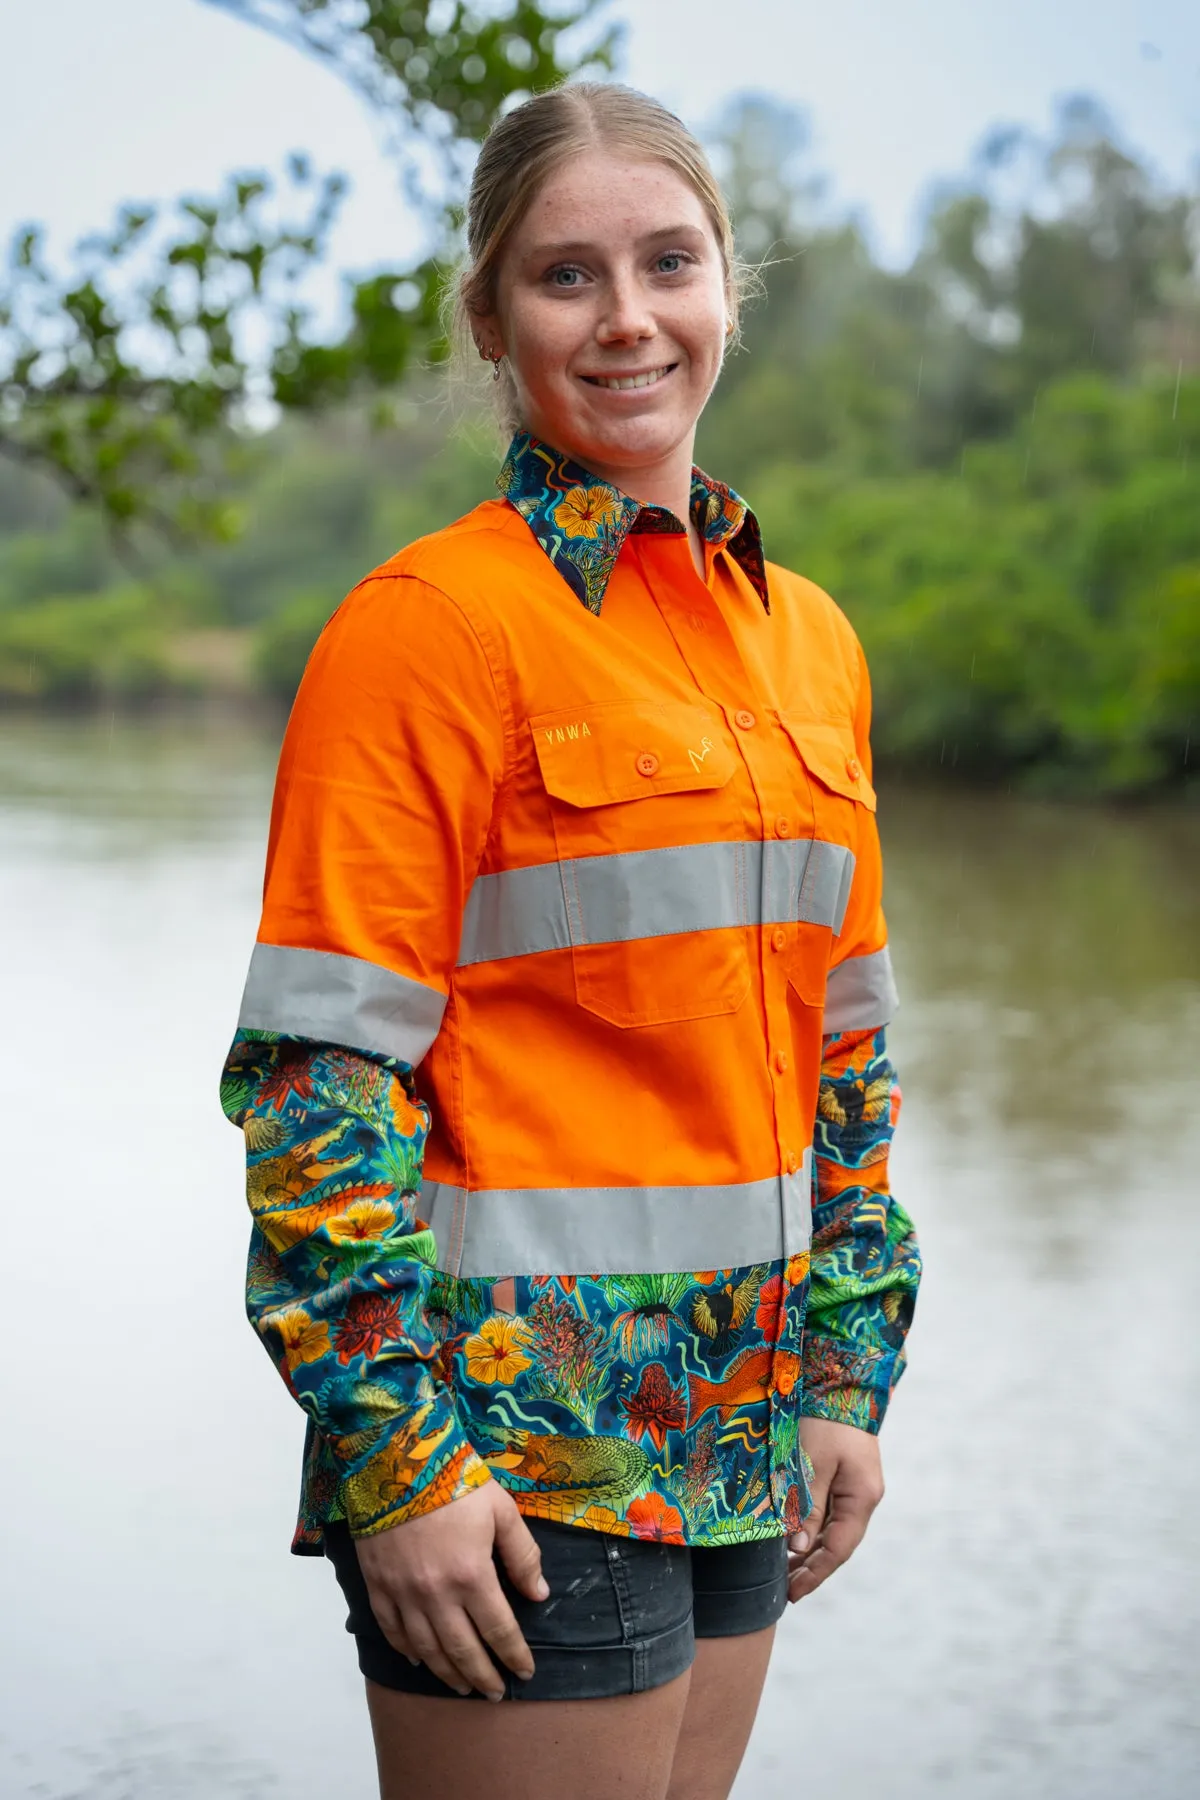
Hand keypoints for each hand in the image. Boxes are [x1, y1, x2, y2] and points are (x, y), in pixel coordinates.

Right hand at [353, 1482, 548, 1699]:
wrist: (396, 1459)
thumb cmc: (454, 1481)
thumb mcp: (501, 1510)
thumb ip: (522, 1555)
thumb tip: (539, 1595)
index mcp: (472, 1576)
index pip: (499, 1631)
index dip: (514, 1656)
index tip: (525, 1673)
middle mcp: (436, 1595)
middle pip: (463, 1651)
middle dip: (482, 1676)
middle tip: (493, 1693)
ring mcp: (403, 1594)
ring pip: (427, 1650)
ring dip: (447, 1674)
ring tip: (463, 1687)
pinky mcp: (377, 1586)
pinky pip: (392, 1631)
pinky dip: (407, 1652)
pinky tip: (420, 1661)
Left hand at [787, 1416, 883, 1602]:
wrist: (840, 1379)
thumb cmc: (823, 1420)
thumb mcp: (811, 1465)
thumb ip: (807, 1507)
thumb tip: (798, 1548)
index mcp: (862, 1498)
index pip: (838, 1549)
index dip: (815, 1574)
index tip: (793, 1594)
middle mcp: (864, 1497)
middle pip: (837, 1544)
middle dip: (811, 1568)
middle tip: (784, 1591)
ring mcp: (857, 1486)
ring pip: (833, 1530)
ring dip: (810, 1551)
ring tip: (784, 1571)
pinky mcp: (846, 1475)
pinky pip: (830, 1513)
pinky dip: (813, 1529)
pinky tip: (794, 1538)